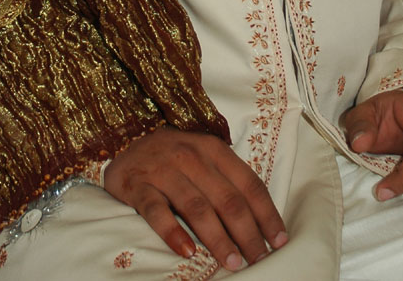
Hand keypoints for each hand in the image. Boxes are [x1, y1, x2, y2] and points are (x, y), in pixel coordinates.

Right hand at [103, 125, 287, 270]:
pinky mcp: (138, 186)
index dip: (266, 214)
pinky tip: (187, 252)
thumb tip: (257, 221)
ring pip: (197, 207)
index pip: (248, 184)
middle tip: (258, 259)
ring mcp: (164, 171)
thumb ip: (226, 179)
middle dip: (247, 233)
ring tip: (232, 262)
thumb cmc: (172, 154)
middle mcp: (191, 157)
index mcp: (213, 149)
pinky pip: (157, 212)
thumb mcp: (203, 156)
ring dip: (217, 238)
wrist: (124, 138)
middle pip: (227, 199)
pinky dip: (173, 233)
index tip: (278, 240)